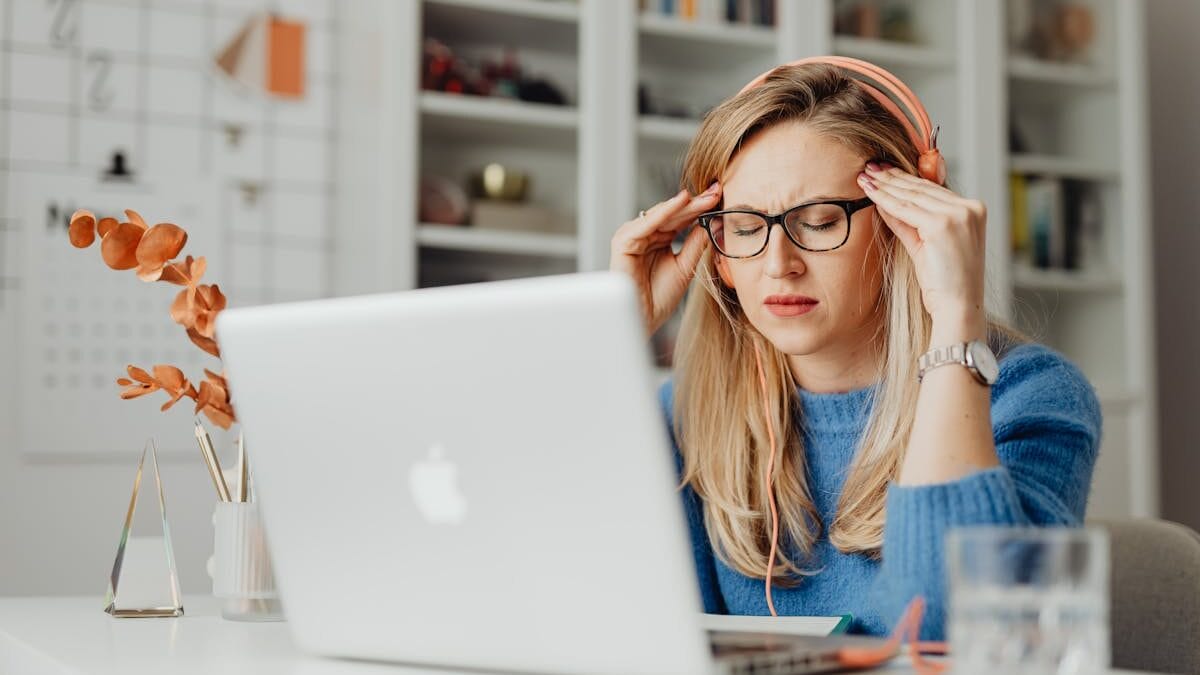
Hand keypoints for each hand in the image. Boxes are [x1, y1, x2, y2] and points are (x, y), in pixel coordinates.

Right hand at [610, 182, 720, 334]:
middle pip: (672, 214)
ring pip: (661, 215)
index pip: (680, 219)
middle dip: (695, 203)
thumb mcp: (685, 266)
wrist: (643, 320)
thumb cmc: (659, 298)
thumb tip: (712, 220)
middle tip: (716, 191)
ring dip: (683, 205)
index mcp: (657, 239)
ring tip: (704, 197)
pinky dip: (664, 212)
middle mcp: (644, 235)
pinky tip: (681, 202)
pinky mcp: (623, 242)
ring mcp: (632, 237)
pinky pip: (646, 223)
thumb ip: (695, 243)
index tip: (720, 196)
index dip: (700, 208)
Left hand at [859, 162, 986, 339]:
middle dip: (892, 177)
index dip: (905, 178)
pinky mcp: (943, 224)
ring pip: (912, 195)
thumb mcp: (926, 246)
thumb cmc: (944, 284)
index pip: (932, 189)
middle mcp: (970, 208)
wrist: (958, 308)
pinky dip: (886, 200)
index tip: (884, 171)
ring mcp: (958, 215)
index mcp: (973, 210)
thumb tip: (886, 204)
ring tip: (865, 177)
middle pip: (922, 187)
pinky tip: (870, 192)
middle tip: (869, 167)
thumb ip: (909, 223)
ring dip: (885, 185)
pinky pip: (906, 209)